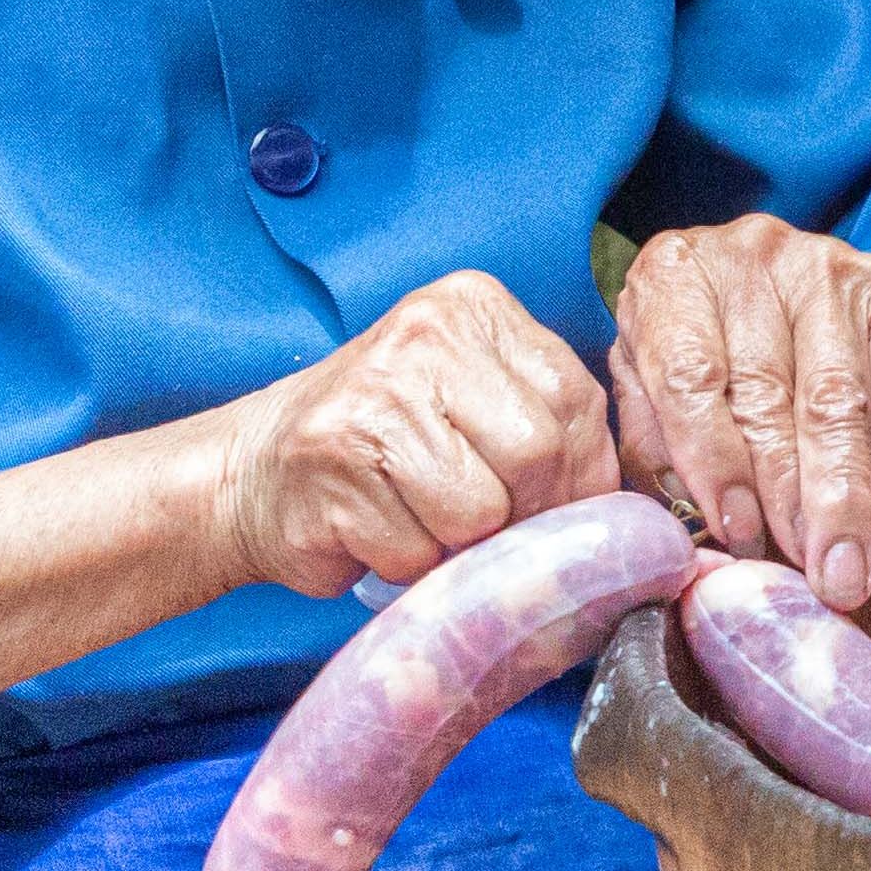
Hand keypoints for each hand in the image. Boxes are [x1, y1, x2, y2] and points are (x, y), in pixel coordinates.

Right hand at [202, 270, 625, 598]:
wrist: (251, 471)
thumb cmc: (385, 445)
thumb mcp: (475, 401)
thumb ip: (549, 425)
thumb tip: (618, 510)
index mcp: (474, 307)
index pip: (575, 402)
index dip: (577, 477)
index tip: (548, 506)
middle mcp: (424, 334)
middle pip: (535, 455)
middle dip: (521, 515)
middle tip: (484, 527)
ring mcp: (373, 394)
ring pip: (478, 512)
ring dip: (457, 545)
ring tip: (419, 518)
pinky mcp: (332, 462)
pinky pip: (415, 550)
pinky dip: (406, 563)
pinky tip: (374, 528)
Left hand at [610, 216, 870, 609]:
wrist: (804, 283)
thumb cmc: (711, 346)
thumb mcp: (655, 378)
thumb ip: (655, 442)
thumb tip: (685, 528)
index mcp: (673, 278)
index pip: (690, 378)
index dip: (716, 464)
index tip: (740, 533)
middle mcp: (748, 257)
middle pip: (770, 396)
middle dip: (790, 500)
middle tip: (807, 575)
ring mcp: (827, 267)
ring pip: (840, 401)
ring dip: (846, 498)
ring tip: (846, 566)